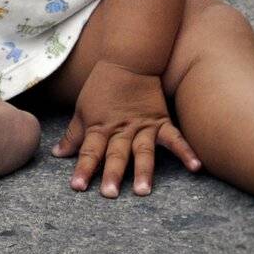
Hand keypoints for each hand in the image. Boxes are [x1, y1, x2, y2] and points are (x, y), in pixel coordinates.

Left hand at [52, 60, 201, 196]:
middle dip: (112, 174)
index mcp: (100, 126)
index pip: (89, 151)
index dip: (83, 168)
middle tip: (110, 194)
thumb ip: (73, 134)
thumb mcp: (82, 108)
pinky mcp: (160, 121)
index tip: (77, 187)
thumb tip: (58, 154)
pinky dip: (185, 151)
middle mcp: (121, 129)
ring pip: (143, 151)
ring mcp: (143, 126)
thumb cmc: (102, 85)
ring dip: (143, 171)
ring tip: (144, 191)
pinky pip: (174, 138)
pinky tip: (195, 166)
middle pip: (116, 154)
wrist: (129, 60)